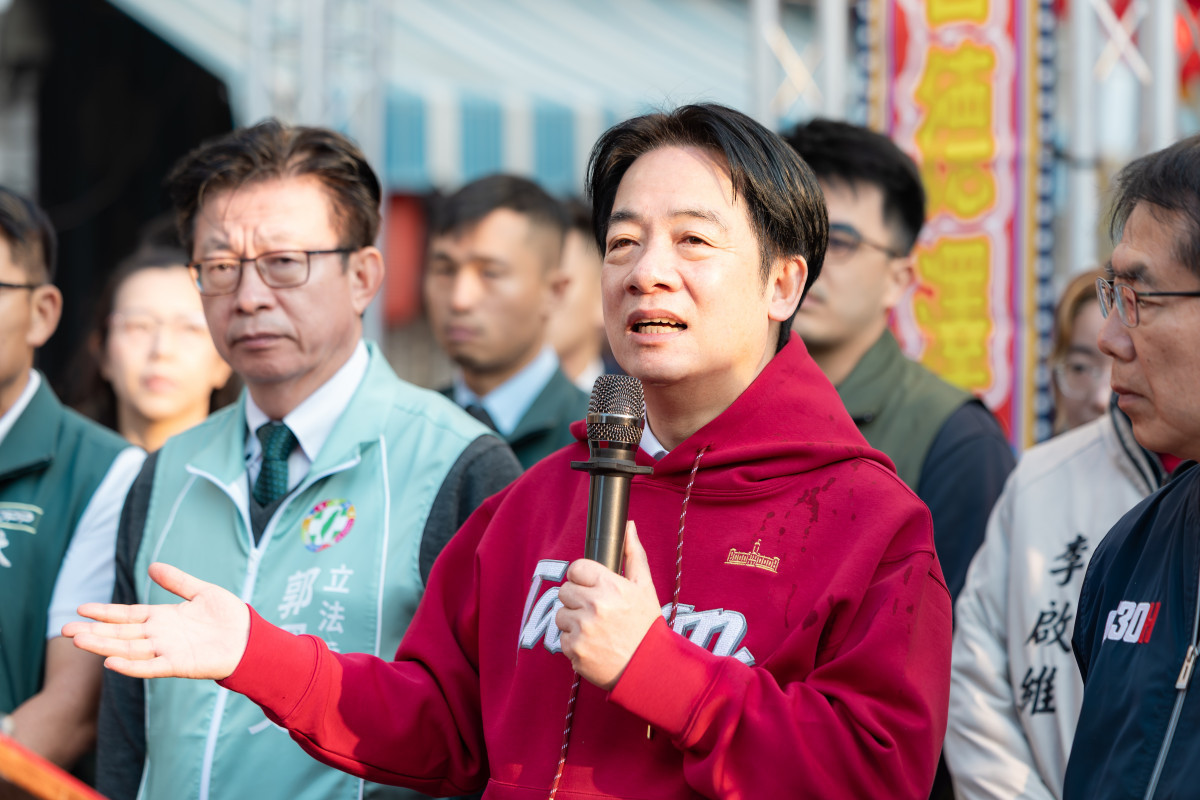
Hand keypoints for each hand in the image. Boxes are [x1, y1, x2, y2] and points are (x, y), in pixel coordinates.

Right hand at [62, 562, 249, 680]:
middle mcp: (159, 635)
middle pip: (120, 633)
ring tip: (80, 640)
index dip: (104, 612)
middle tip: (65, 629)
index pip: (127, 615)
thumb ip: (177, 581)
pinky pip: (150, 667)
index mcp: (163, 618)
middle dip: (93, 632)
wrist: (251, 638)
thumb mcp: (201, 591)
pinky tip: (111, 662)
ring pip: (128, 649)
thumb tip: (152, 566)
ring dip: (104, 646)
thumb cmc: (228, 616)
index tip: (80, 609)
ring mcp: (166, 651)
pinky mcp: (178, 665)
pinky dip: (131, 666)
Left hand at [555, 521, 661, 689]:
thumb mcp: (645, 587)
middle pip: (565, 590)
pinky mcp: (575, 650)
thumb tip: (628, 526)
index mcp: (610, 586)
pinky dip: (574, 643)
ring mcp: (583, 629)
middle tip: (596, 612)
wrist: (649, 669)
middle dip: (577, 600)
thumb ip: (634, 554)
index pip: (576, 568)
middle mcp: (594, 605)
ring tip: (596, 630)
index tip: (592, 588)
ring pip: (561, 615)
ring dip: (574, 622)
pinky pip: (562, 639)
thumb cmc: (647, 626)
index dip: (583, 578)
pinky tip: (593, 645)